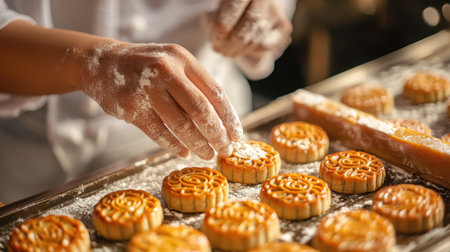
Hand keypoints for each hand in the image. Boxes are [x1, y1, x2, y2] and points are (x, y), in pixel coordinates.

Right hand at [77, 43, 242, 159]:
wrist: (101, 63)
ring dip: (198, 143)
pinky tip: (184, 152)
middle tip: (226, 150)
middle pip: (201, 109)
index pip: (215, 91)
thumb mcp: (172, 63)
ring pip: (180, 123)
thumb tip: (222, 120)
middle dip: (217, 134)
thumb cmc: (145, 67)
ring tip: (208, 154)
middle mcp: (166, 70)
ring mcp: (146, 88)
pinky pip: (158, 132)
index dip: (229, 117)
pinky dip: (173, 145)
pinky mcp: (130, 107)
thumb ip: (195, 84)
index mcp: (182, 59)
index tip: (237, 135)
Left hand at [203, 0, 291, 75]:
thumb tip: (214, 34)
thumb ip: (214, 19)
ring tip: (226, 52)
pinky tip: (241, 49)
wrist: (253, 8)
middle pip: (246, 28)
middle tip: (219, 51)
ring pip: (255, 40)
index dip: (221, 29)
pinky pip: (264, 47)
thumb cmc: (232, 8)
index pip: (234, 9)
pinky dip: (250, 52)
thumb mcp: (220, 9)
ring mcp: (276, 13)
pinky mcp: (284, 27)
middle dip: (229, 44)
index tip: (214, 41)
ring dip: (237, 50)